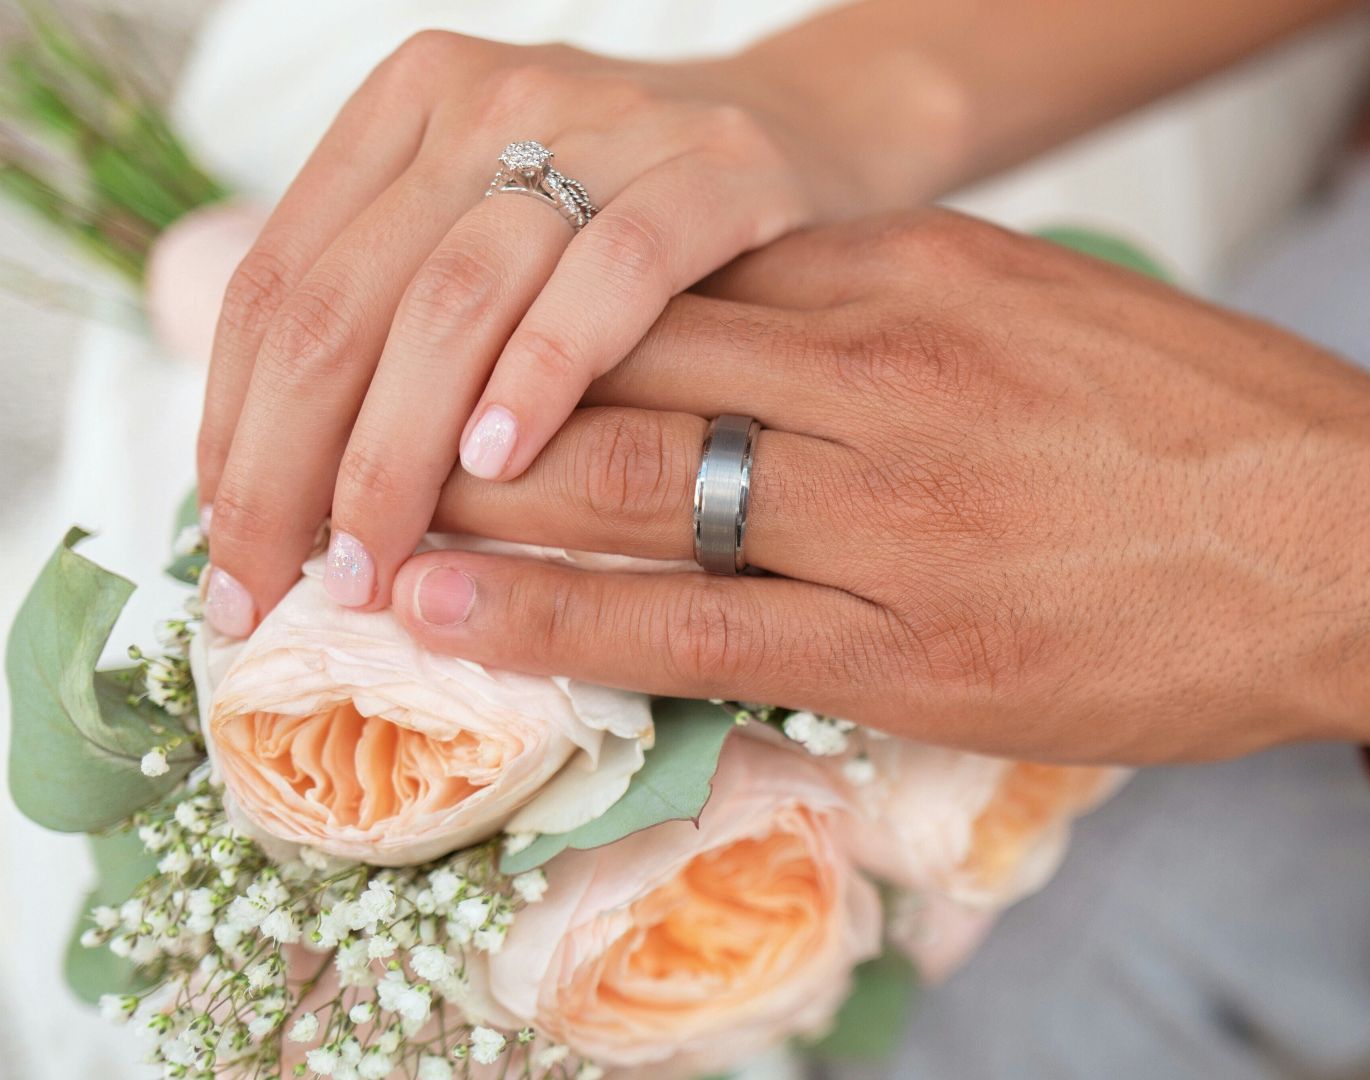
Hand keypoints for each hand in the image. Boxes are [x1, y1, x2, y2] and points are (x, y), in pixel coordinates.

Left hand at [195, 31, 911, 635]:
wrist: (822, 134)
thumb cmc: (641, 225)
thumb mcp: (502, 238)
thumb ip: (403, 322)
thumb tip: (285, 495)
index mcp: (408, 111)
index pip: (278, 286)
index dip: (233, 431)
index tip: (230, 555)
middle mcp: (488, 103)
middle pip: (344, 303)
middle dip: (292, 466)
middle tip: (282, 589)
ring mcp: (603, 125)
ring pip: (453, 298)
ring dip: (397, 448)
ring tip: (373, 558)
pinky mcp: (715, 167)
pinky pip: (612, 275)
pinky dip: (544, 371)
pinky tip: (502, 460)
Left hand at [388, 211, 1369, 763]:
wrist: (1368, 539)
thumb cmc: (1223, 428)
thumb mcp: (1051, 312)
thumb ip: (904, 314)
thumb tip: (775, 331)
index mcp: (919, 273)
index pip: (679, 273)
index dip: (542, 305)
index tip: (455, 331)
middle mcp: (884, 368)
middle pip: (619, 355)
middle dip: (469, 389)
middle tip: (350, 414)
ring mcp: (892, 506)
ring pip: (628, 477)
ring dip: (471, 493)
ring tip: (349, 513)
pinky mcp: (910, 639)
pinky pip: (689, 621)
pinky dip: (547, 613)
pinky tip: (444, 607)